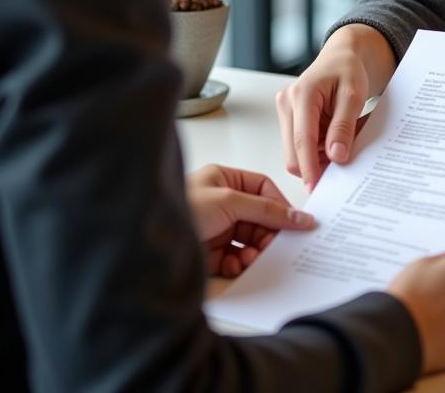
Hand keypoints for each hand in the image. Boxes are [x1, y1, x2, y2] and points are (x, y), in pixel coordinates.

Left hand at [186, 164, 314, 277]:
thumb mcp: (229, 201)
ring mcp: (215, 228)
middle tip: (278, 247)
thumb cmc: (181, 208)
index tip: (298, 224)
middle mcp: (220, 202)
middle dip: (268, 233)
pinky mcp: (208, 253)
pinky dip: (240, 263)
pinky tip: (237, 265)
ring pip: (248, 240)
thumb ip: (266, 210)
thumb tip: (299, 217)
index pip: (263, 189)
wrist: (146, 241)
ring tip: (253, 258)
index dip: (280, 206)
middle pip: (258, 217)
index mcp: (224, 179)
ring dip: (255, 251)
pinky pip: (235, 258)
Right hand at [275, 24, 394, 188]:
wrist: (342, 57)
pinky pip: (301, 145)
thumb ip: (344, 126)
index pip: (302, 140)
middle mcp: (287, 103)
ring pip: (297, 151)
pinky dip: (318, 149)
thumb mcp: (354, 95)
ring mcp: (286, 111)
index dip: (310, 167)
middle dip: (315, 164)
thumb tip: (337, 156)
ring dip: (318, 156)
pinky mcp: (290, 118)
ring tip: (342, 142)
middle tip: (342, 167)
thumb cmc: (348, 69)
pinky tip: (333, 138)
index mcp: (301, 94)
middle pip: (293, 151)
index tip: (317, 187)